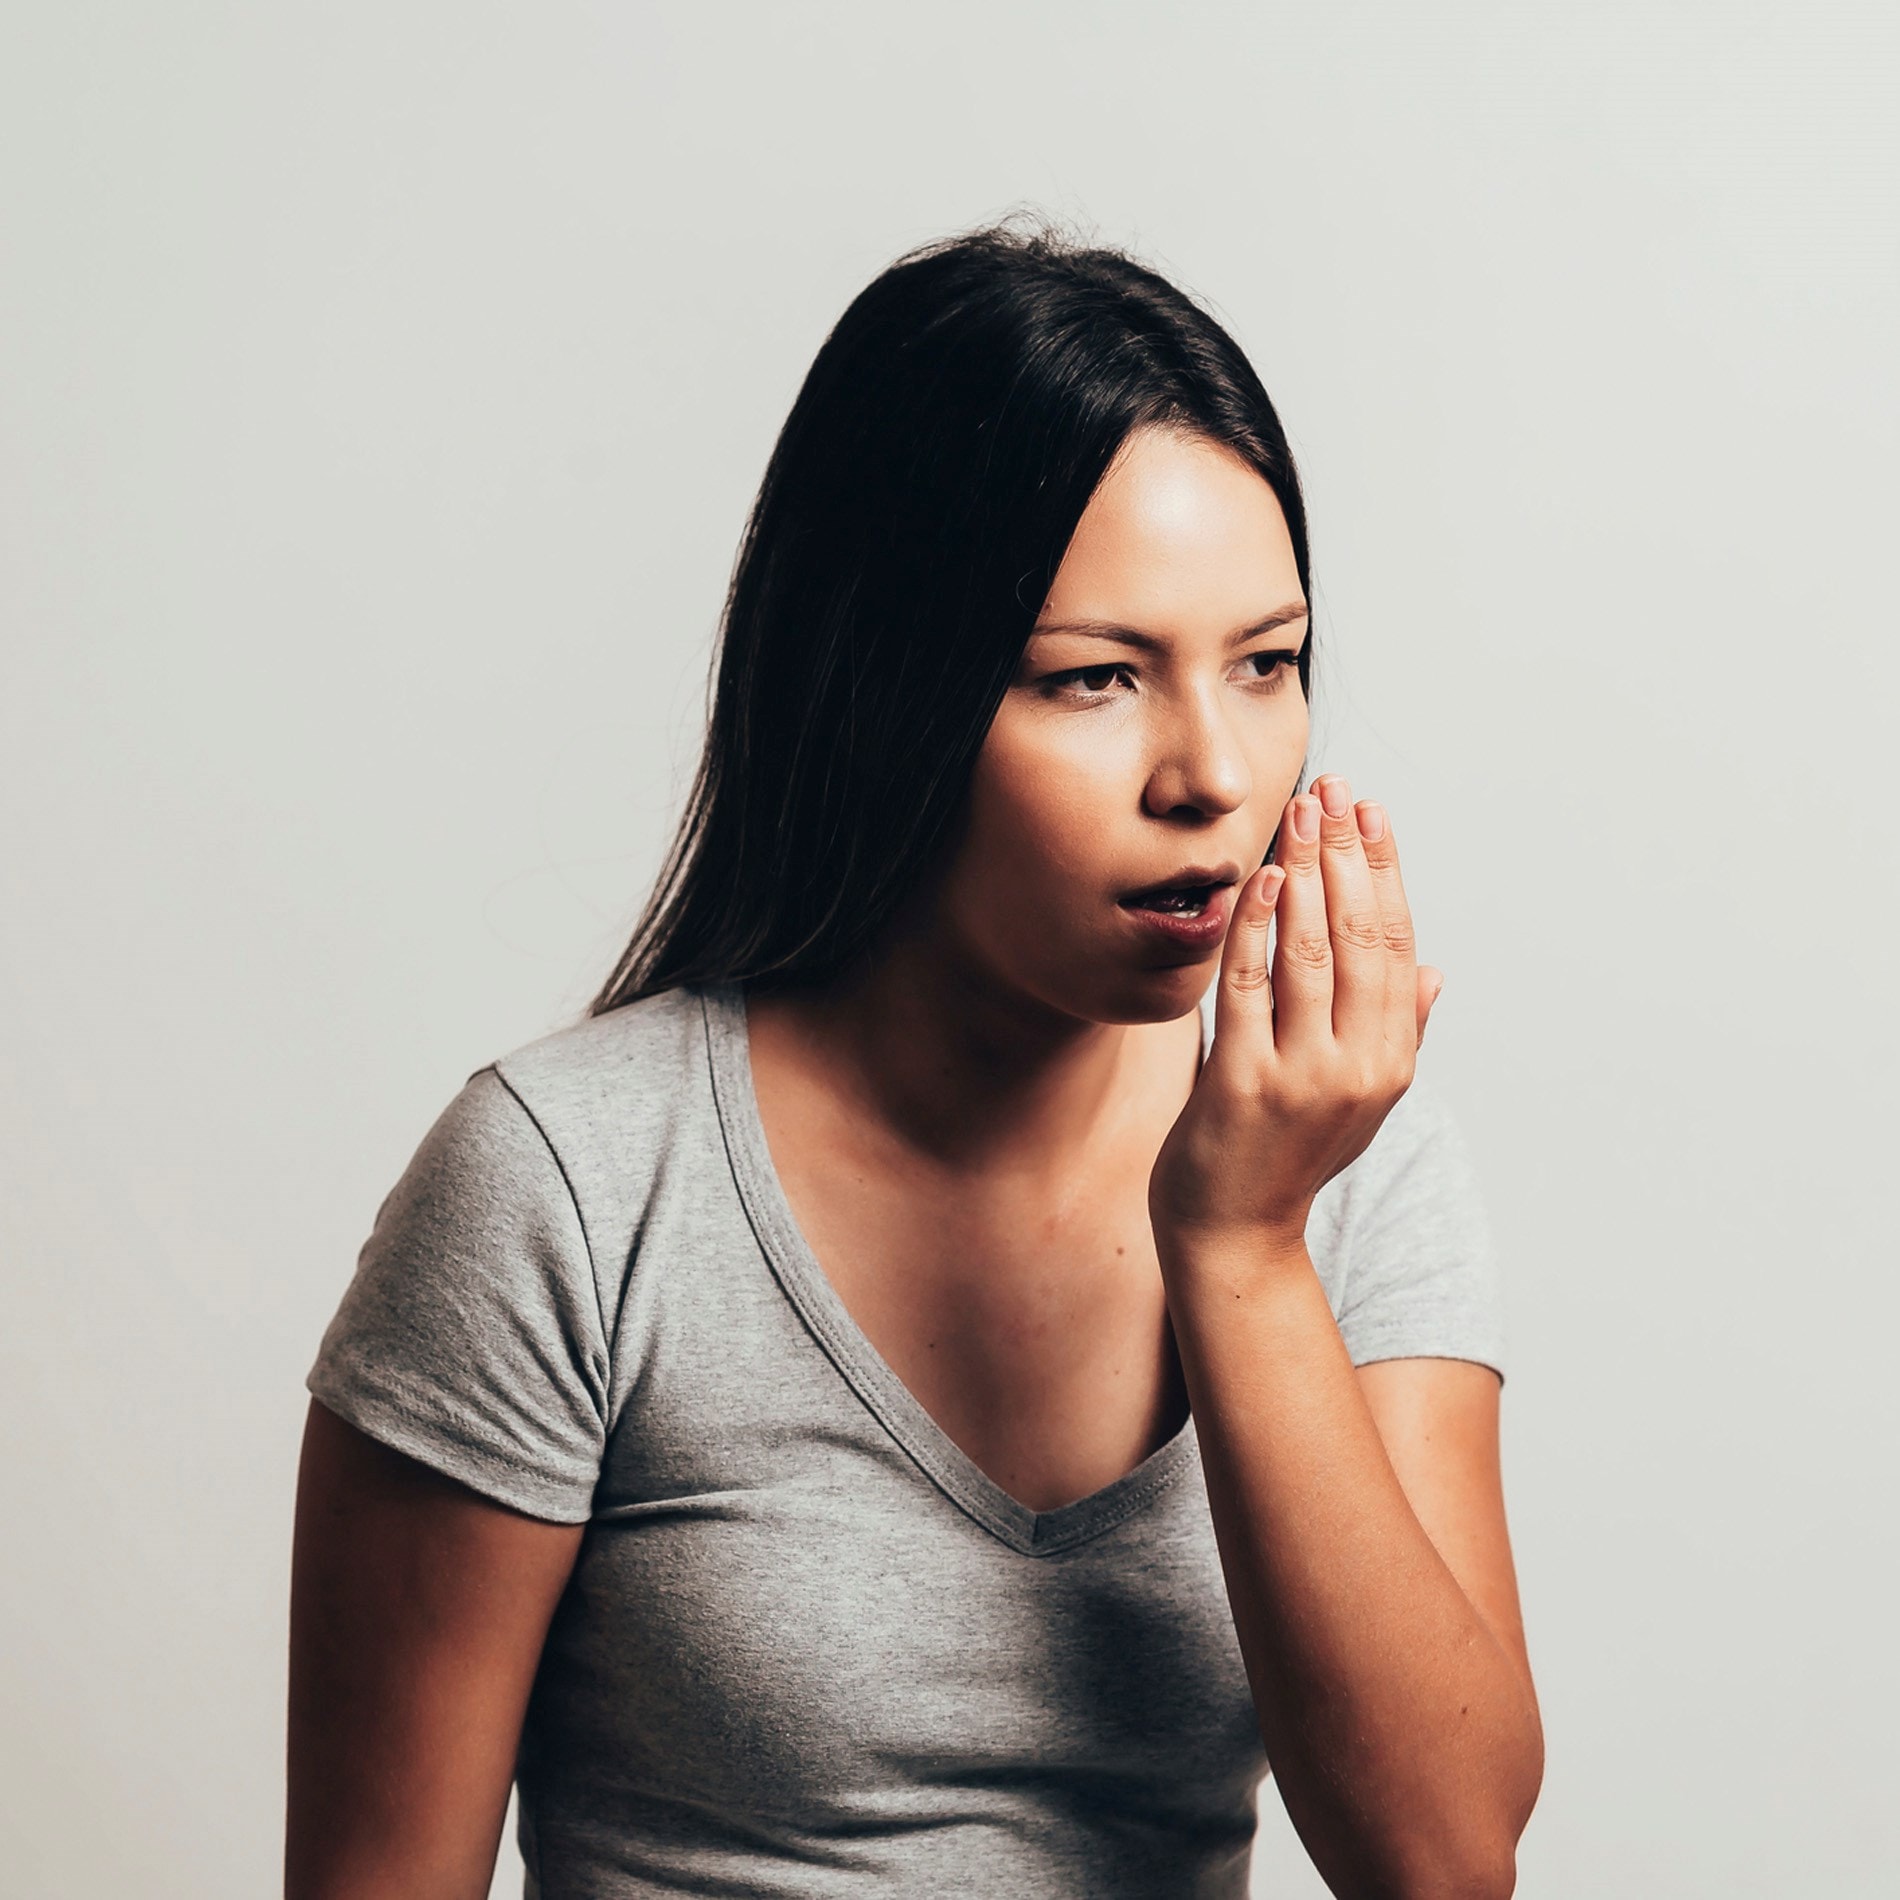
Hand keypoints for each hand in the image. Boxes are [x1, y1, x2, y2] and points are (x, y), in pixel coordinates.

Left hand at [1148, 775, 1442, 1248]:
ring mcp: (1301, 1078)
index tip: (1371, 812)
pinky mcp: (1241, 1085)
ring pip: (1310, 954)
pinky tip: (1258, 882)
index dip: (1386, 872)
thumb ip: (1400, 1033)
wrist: (1235, 1234)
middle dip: (1347, 855)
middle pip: (1360, 939)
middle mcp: (1357, 1067)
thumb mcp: (1361, 1098)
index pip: (1397, 946)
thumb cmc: (1291, 1155)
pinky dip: (1255, 930)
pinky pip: (1249, 990)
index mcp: (1391, 1061)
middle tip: (1332, 790)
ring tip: (1298, 815)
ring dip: (1306, 875)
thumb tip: (1434, 972)